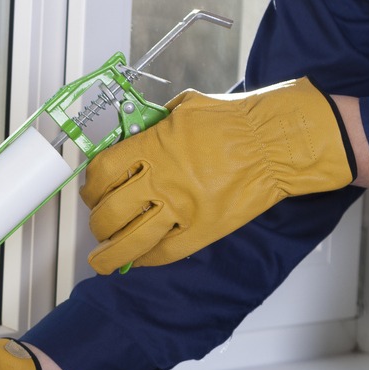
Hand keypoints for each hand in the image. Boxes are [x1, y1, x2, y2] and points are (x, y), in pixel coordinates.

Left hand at [80, 77, 355, 273]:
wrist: (278, 142)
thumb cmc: (236, 120)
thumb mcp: (184, 108)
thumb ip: (153, 126)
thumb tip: (131, 140)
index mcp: (153, 147)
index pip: (102, 173)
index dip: (91, 186)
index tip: (92, 191)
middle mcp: (162, 180)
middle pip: (109, 212)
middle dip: (97, 222)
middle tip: (99, 223)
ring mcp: (182, 208)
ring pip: (131, 241)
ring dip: (110, 254)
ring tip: (101, 260)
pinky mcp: (204, 229)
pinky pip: (166, 253)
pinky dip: (147, 260)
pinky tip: (137, 261)